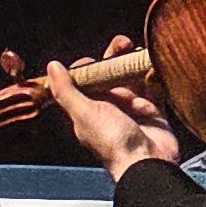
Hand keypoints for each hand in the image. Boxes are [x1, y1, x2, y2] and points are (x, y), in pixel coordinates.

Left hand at [43, 60, 181, 179]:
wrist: (147, 163)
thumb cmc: (114, 144)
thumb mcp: (84, 113)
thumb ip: (67, 91)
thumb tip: (52, 67)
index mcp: (88, 110)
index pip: (85, 81)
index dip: (89, 66)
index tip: (94, 58)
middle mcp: (109, 108)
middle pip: (110, 76)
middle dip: (116, 58)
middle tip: (123, 43)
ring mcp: (131, 110)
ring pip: (132, 79)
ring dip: (135, 64)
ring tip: (139, 52)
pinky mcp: (152, 112)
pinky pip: (153, 89)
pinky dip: (153, 77)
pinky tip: (153, 67)